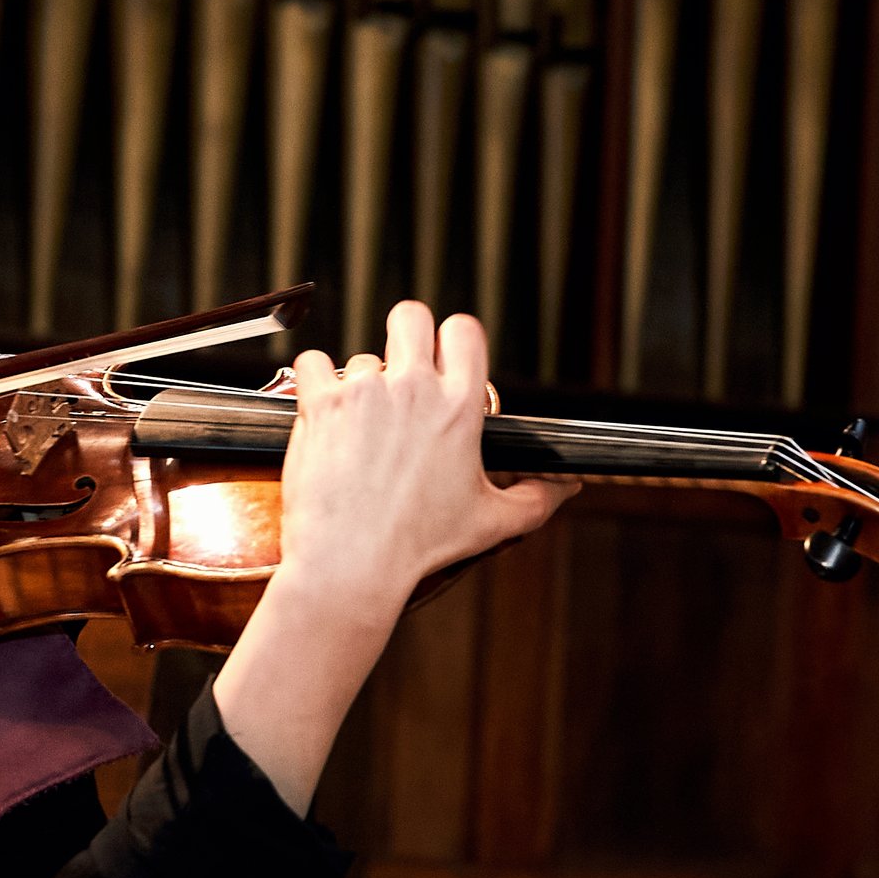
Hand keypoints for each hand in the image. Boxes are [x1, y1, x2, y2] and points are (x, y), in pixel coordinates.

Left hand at [275, 302, 575, 614]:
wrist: (352, 562)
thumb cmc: (420, 545)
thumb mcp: (492, 523)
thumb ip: (537, 498)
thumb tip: (567, 485)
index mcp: (459, 407)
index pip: (463, 330)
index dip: (452, 339)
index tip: (443, 359)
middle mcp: (413, 389)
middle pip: (410, 315)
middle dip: (405, 335)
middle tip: (398, 368)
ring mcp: (364, 392)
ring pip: (360, 357)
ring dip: (360, 383)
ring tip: (361, 426)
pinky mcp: (320, 404)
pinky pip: (312, 364)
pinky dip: (313, 381)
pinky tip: (322, 408)